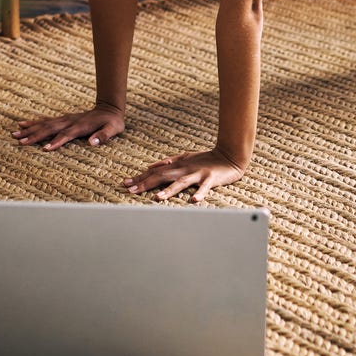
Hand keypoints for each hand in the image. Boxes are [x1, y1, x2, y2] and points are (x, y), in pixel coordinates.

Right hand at [13, 101, 124, 150]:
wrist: (110, 107)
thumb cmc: (112, 122)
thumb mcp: (114, 129)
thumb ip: (103, 136)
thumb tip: (92, 143)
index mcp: (81, 126)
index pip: (66, 135)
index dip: (56, 142)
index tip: (45, 149)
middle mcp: (70, 121)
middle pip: (50, 128)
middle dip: (34, 135)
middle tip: (19, 141)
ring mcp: (66, 119)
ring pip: (45, 124)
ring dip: (30, 129)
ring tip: (15, 133)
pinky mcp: (63, 119)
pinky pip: (46, 120)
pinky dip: (34, 122)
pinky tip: (23, 124)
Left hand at [124, 148, 244, 202]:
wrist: (229, 155)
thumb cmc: (207, 159)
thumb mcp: (186, 157)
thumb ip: (169, 161)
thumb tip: (151, 166)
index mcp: (178, 165)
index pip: (155, 172)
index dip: (140, 177)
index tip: (126, 184)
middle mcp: (185, 169)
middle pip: (162, 176)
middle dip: (146, 183)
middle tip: (131, 190)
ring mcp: (198, 174)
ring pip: (181, 182)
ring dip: (169, 190)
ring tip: (157, 198)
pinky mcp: (211, 178)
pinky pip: (204, 187)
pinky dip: (199, 193)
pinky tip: (193, 201)